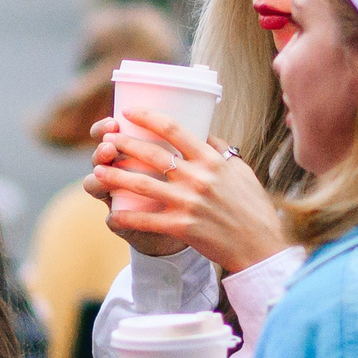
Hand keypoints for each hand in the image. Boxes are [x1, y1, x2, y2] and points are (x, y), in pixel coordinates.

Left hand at [88, 110, 287, 273]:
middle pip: (151, 154)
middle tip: (106, 141)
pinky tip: (111, 214)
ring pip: (142, 185)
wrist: (260, 246)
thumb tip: (202, 133)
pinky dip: (126, 217)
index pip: (174, 129)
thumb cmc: (252, 206)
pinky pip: (147, 220)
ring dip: (116, 177)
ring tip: (97, 171)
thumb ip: (218, 151)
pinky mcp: (182, 227)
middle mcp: (197, 177)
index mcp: (211, 159)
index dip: (147, 118)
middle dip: (124, 145)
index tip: (129, 112)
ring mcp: (188, 202)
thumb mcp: (241, 170)